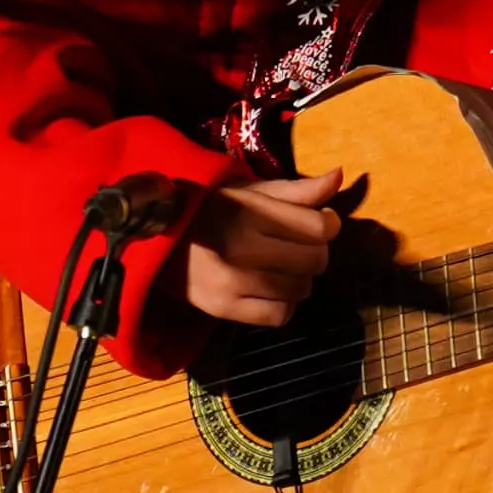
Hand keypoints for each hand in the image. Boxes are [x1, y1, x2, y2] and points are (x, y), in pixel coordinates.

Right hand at [182, 170, 353, 328]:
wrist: (154, 239)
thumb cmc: (209, 209)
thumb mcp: (249, 191)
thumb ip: (296, 189)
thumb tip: (339, 176)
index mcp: (249, 211)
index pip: (319, 227)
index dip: (330, 224)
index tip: (321, 222)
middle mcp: (242, 247)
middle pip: (315, 260)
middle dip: (316, 252)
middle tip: (299, 246)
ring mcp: (232, 281)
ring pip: (301, 289)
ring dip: (301, 279)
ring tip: (283, 268)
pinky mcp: (223, 308)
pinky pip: (279, 316)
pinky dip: (284, 305)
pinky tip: (273, 291)